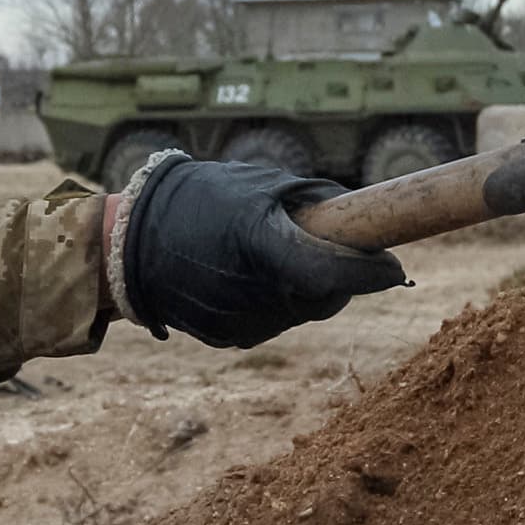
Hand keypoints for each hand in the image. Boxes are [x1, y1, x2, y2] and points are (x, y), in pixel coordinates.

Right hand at [111, 157, 406, 347]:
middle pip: (325, 297)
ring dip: (307, 289)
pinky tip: (250, 277)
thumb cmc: (201, 199)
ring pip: (302, 312)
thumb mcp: (259, 185)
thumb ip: (314, 202)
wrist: (129, 243)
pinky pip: (273, 322)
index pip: (334, 272)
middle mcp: (252, 292)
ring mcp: (240, 322)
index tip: (395, 265)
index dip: (371, 272)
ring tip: (275, 256)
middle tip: (335, 248)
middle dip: (340, 276)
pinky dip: (277, 302)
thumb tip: (365, 219)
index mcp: (259, 245)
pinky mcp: (228, 339)